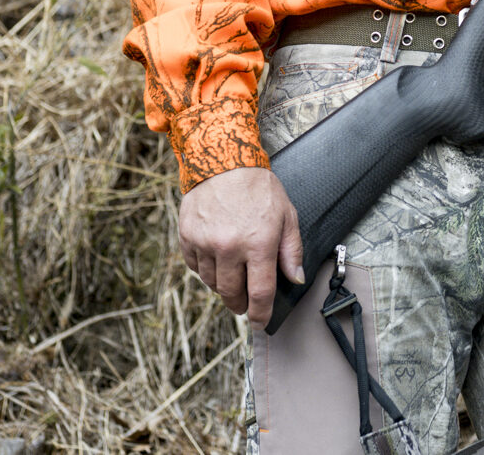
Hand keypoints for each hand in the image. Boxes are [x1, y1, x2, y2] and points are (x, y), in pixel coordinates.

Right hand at [178, 167, 303, 326]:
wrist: (222, 160)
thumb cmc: (258, 186)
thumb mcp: (286, 214)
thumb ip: (291, 249)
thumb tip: (295, 278)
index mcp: (259, 243)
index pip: (260, 293)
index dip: (261, 314)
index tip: (260, 322)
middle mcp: (230, 247)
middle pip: (232, 294)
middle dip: (240, 304)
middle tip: (245, 303)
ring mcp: (206, 243)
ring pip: (212, 283)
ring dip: (223, 285)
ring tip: (232, 274)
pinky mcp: (188, 236)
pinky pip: (196, 267)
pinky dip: (205, 268)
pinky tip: (215, 257)